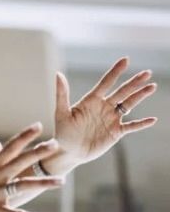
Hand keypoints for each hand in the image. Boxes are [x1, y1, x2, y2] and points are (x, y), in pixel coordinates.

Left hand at [51, 57, 157, 172]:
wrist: (68, 151)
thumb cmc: (62, 131)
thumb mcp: (61, 112)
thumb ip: (62, 93)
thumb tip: (58, 74)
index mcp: (91, 100)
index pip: (106, 82)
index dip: (116, 71)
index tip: (125, 60)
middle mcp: (103, 107)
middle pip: (122, 92)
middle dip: (134, 82)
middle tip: (147, 72)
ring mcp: (111, 119)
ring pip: (128, 105)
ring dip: (140, 96)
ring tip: (152, 86)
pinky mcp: (115, 132)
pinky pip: (131, 126)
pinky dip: (141, 123)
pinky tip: (152, 119)